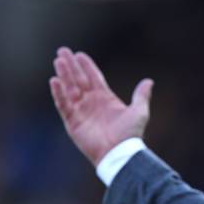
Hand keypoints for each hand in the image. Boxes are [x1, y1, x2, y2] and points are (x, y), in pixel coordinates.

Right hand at [49, 47, 152, 165]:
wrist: (119, 153)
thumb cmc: (130, 134)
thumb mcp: (139, 111)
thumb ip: (141, 96)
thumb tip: (149, 81)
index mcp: (106, 98)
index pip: (93, 77)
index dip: (86, 66)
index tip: (79, 54)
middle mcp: (91, 103)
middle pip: (78, 80)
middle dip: (70, 66)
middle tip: (62, 51)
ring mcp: (81, 112)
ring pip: (69, 89)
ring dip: (64, 75)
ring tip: (58, 61)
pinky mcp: (72, 122)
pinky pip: (63, 105)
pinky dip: (58, 93)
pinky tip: (54, 80)